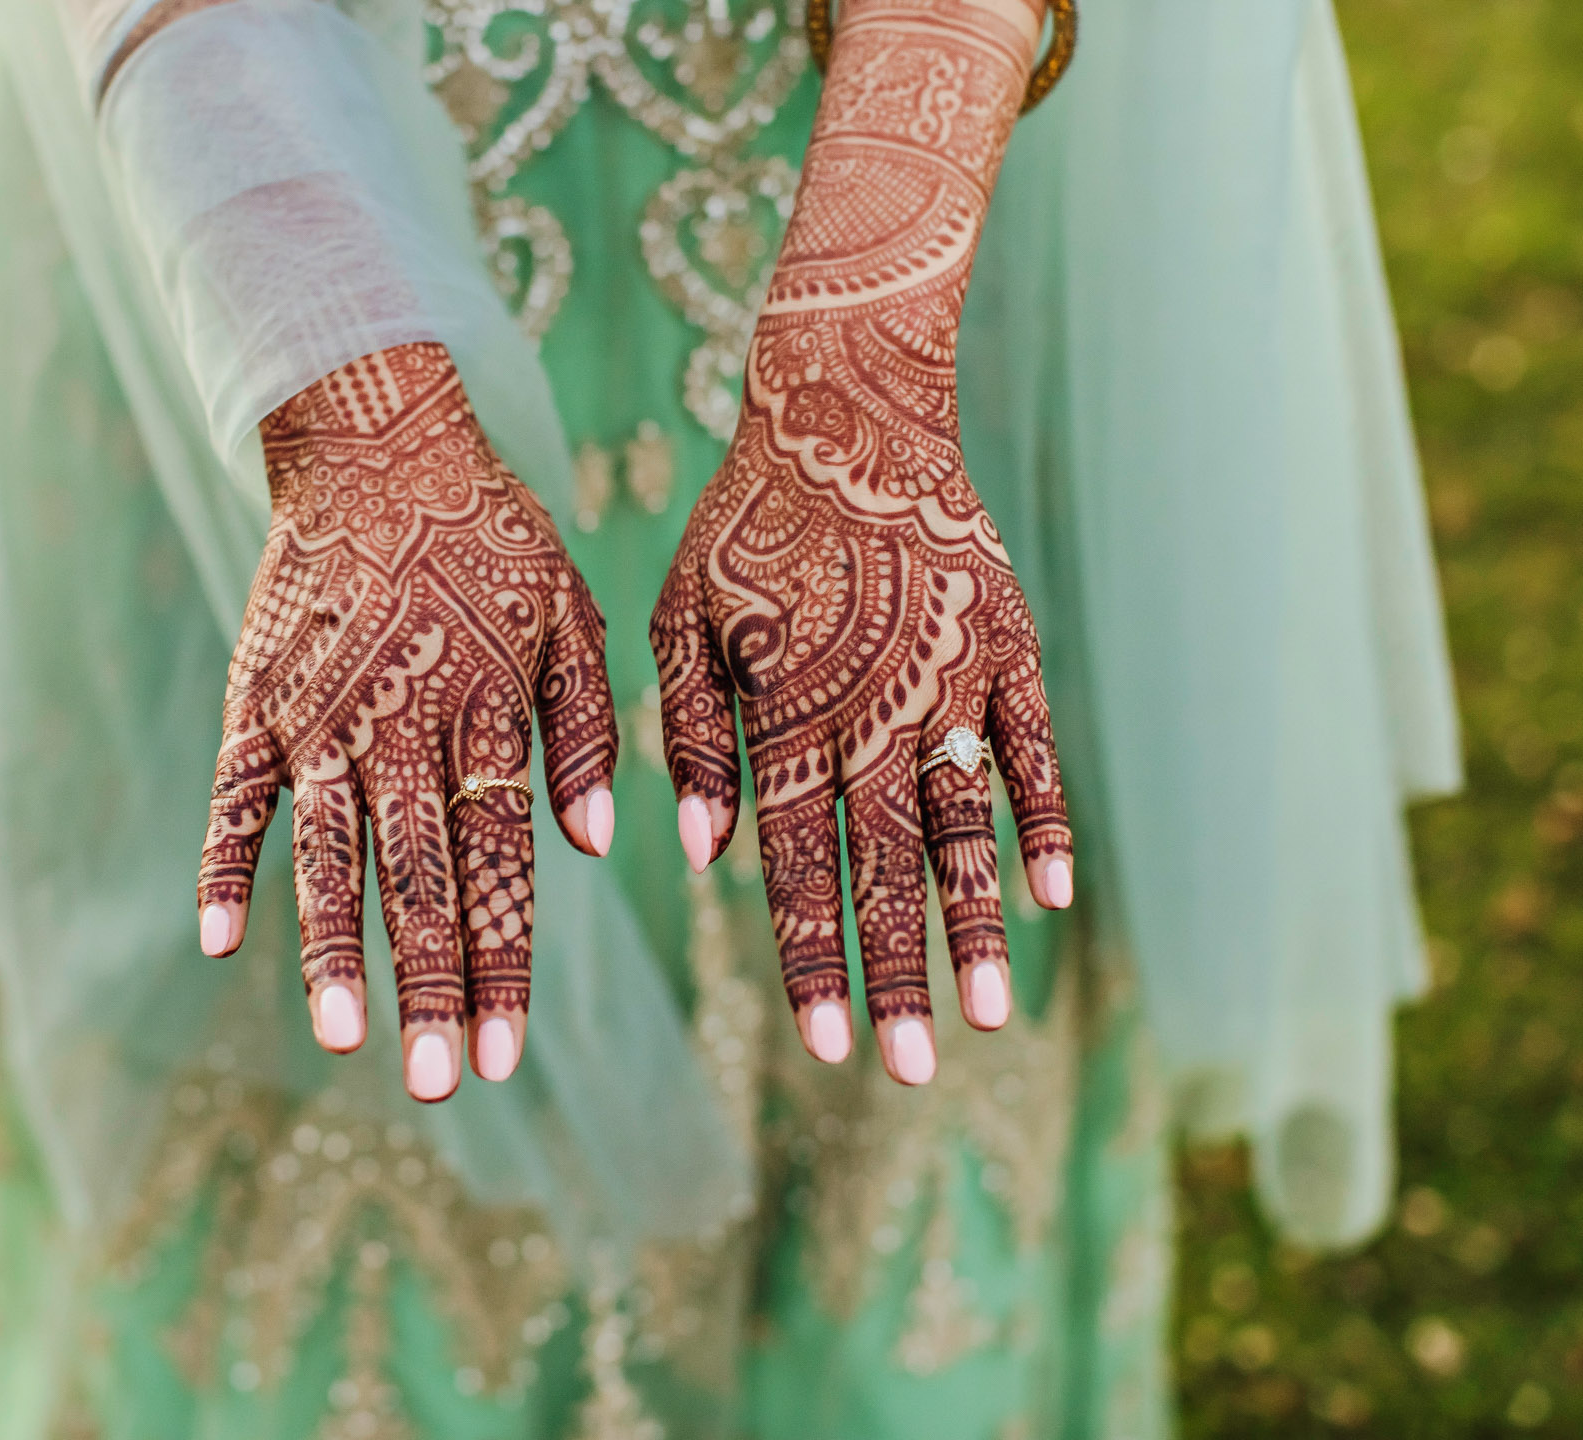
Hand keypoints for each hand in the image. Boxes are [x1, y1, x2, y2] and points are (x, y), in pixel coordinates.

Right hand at [197, 343, 618, 1102]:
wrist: (374, 441)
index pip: (498, 863)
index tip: (506, 1055)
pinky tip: (217, 944)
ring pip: (326, 853)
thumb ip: (582, 732)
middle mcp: (400, 723)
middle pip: (417, 876)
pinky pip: (232, 797)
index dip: (501, 962)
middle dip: (430, 986)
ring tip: (345, 1040)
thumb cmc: (492, 534)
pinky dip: (222, 867)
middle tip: (438, 1084)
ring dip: (332, 951)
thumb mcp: (572, 613)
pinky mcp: (255, 700)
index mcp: (486, 708)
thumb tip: (599, 850)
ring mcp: (318, 716)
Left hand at [650, 0, 1070, 1084]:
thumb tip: (707, 855)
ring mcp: (955, 681)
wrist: (849, 410)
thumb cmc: (745, 520)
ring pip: (969, 826)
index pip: (799, 863)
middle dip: (895, 976)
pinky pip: (1034, 752)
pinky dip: (1042, 823)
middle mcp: (877, 711)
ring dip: (979, 924)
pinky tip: (1052, 897)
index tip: (827, 1045)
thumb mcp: (684, 619)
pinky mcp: (1010, 646)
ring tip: (994, 1015)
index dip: (812, 958)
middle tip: (905, 1072)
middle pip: (887, 869)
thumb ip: (697, 740)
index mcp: (792, 713)